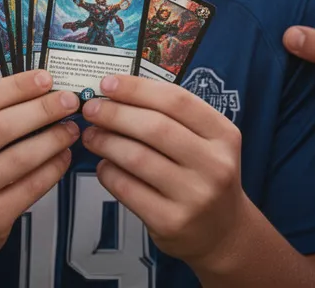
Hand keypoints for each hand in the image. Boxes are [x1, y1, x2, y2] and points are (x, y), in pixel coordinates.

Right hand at [0, 71, 80, 278]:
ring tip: (71, 129)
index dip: (16, 86)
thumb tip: (35, 91)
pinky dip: (53, 168)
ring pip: (20, 157)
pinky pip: (30, 187)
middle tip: (68, 101)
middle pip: (1, 126)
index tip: (45, 78)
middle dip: (42, 109)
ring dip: (53, 139)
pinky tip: (63, 157)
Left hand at [81, 75, 247, 271]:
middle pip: (155, 127)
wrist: (223, 233)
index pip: (177, 101)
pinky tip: (103, 165)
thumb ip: (172, 118)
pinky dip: (108, 172)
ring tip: (91, 135)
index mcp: (223, 135)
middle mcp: (214, 164)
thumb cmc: (204, 176)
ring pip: (137, 158)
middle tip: (91, 108)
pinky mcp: (171, 222)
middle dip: (115, 113)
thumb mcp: (206, 142)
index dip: (137, 89)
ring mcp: (194, 196)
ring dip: (106, 142)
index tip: (107, 83)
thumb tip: (118, 94)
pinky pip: (128, 188)